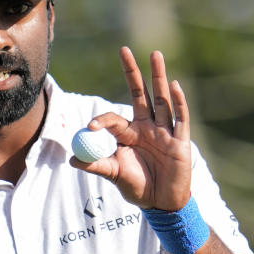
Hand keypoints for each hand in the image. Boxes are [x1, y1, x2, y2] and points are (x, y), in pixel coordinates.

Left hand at [70, 47, 192, 210]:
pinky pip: (180, 118)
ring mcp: (165, 131)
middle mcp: (147, 127)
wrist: (161, 204)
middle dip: (133, 72)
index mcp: (129, 134)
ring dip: (159, 77)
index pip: (114, 119)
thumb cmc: (138, 187)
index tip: (91, 127)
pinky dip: (178, 102)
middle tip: (123, 49)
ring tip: (155, 54)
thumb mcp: (115, 175)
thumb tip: (72, 158)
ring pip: (162, 99)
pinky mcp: (180, 141)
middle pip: (140, 94)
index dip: (102, 121)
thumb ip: (97, 165)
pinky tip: (173, 85)